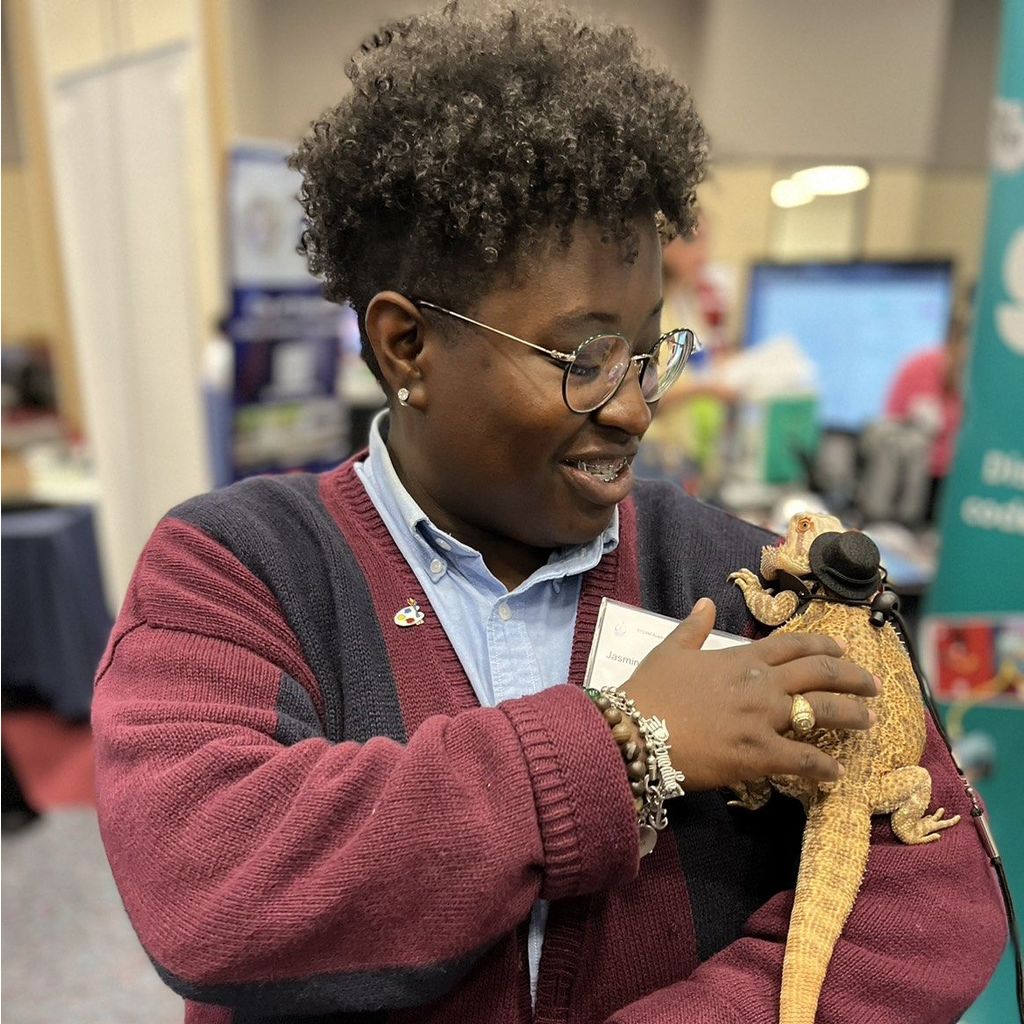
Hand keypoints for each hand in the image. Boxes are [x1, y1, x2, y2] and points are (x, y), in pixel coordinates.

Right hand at [621, 598, 876, 790]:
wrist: (634, 730)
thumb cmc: (649, 691)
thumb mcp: (670, 651)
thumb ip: (693, 627)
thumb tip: (706, 603)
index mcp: (741, 658)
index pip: (794, 646)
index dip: (823, 647)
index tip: (842, 651)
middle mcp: (760, 685)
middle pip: (820, 675)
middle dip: (853, 678)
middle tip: (873, 686)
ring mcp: (761, 719)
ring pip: (821, 712)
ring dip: (851, 715)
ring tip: (869, 721)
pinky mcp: (757, 754)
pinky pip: (802, 759)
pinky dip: (824, 767)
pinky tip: (837, 772)